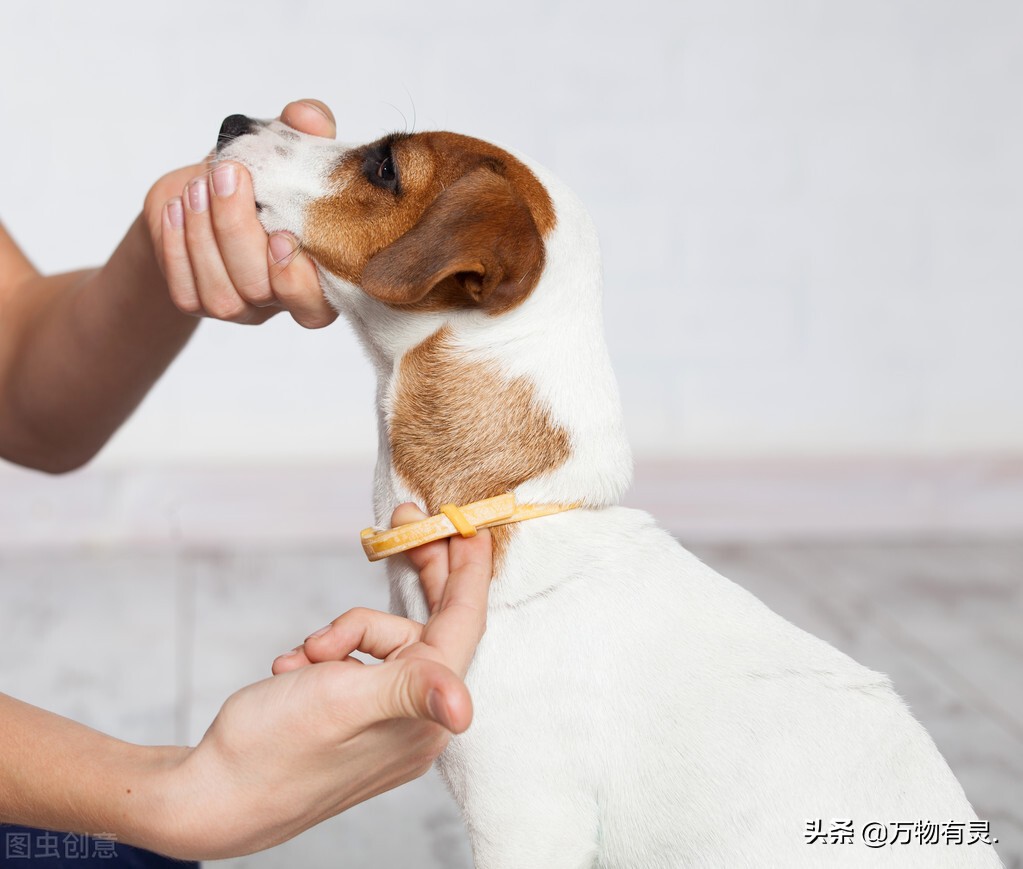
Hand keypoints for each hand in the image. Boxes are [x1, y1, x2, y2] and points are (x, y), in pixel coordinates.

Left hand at [142, 99, 337, 328]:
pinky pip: (185, 290)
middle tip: (226, 176)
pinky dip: (177, 247)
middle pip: (260, 290)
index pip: (316, 307)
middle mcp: (280, 301)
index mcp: (316, 275)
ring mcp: (240, 308)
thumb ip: (305, 129)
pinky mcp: (197, 302)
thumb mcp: (285, 145)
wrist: (205, 191)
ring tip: (196, 187)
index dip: (297, 280)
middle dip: (237, 232)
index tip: (280, 233)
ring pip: (222, 295)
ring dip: (203, 236)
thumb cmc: (259, 176)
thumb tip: (310, 117)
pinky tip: (175, 209)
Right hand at [150, 504, 492, 859]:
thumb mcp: (342, 703)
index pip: (463, 625)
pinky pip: (354, 662)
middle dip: (416, 572)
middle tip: (405, 519)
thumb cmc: (271, 750)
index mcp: (424, 715)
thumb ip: (407, 689)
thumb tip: (464, 711)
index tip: (470, 522)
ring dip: (340, 634)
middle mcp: (414, 719)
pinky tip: (290, 672)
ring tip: (303, 656)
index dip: (468, 571)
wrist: (208, 796)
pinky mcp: (356, 717)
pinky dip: (323, 655)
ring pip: (380, 640)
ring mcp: (386, 720)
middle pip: (429, 625)